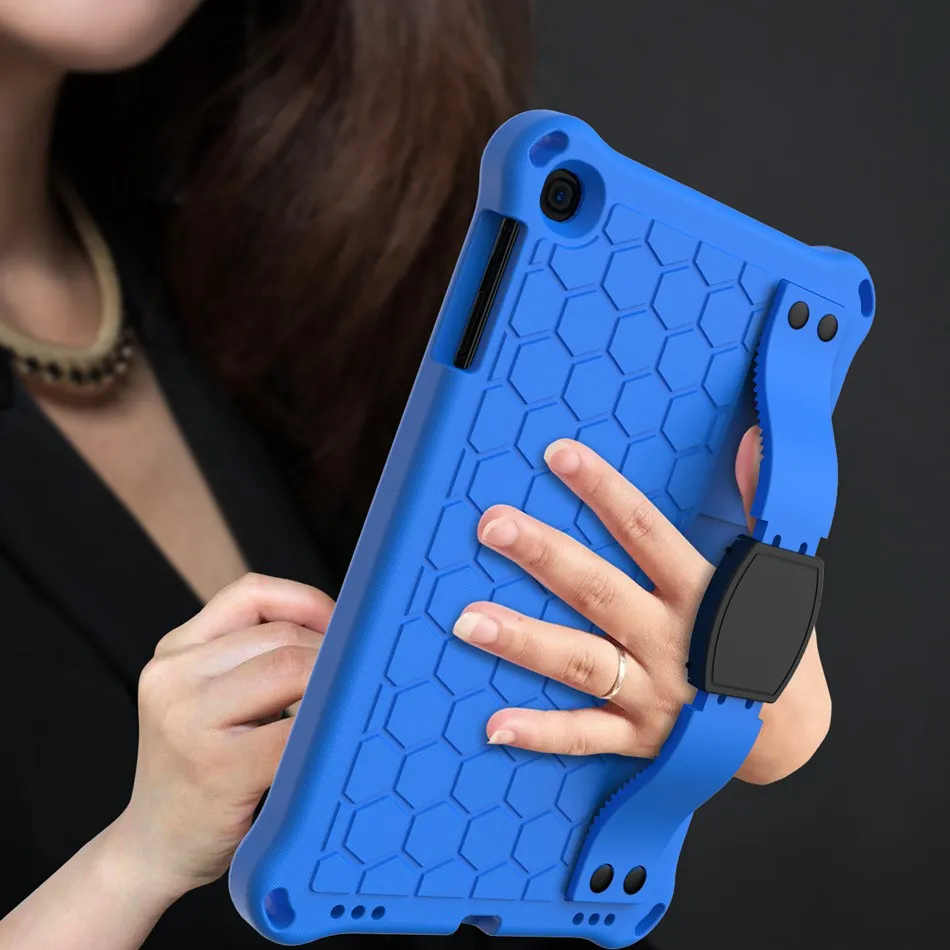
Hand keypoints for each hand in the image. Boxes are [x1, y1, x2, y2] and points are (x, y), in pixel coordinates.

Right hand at [111, 573, 333, 899]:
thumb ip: (253, 654)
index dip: (308, 602)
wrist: (152, 848)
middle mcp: (172, 677)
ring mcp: (188, 722)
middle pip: (280, 636)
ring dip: (331, 687)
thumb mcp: (205, 695)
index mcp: (174, 651)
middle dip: (330, 652)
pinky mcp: (216, 769)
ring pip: (290, 671)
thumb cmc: (199, 766)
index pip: (251, 593)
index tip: (343, 629)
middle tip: (358, 680)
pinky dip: (325, 731)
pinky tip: (333, 745)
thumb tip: (345, 628)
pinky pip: (295, 731)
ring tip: (344, 709)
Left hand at [453, 429, 830, 783]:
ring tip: (468, 620)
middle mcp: (671, 640)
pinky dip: (542, 734)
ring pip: (580, 661)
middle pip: (598, 591)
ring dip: (524, 641)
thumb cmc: (771, 647)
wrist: (791, 738)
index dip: (603, 491)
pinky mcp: (638, 737)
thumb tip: (751, 441)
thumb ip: (754, 505)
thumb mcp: (773, 574)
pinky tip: (496, 726)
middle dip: (544, 556)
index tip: (559, 455)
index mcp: (701, 594)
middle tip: (492, 525)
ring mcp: (651, 693)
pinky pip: (585, 736)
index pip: (645, 531)